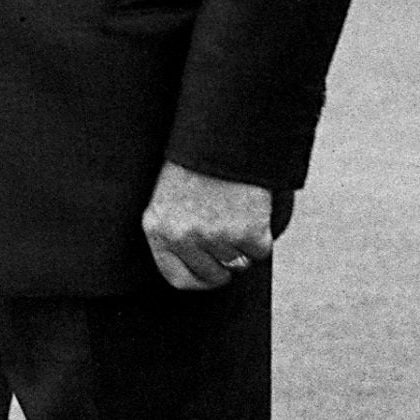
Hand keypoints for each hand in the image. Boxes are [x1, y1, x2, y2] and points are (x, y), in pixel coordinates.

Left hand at [142, 161, 282, 293]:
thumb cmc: (195, 165)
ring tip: (238, 216)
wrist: (222, 139)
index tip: (211, 275)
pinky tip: (253, 212)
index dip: (199, 280)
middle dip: (225, 264)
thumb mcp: (167, 198)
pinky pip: (260, 252)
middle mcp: (182, 237)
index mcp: (157, 229)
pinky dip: (262, 236)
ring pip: (238, 263)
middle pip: (212, 275)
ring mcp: (215, 236)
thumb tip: (195, 266)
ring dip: (243, 246)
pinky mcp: (247, 232)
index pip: (177, 278)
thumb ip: (174, 231)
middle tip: (232, 242)